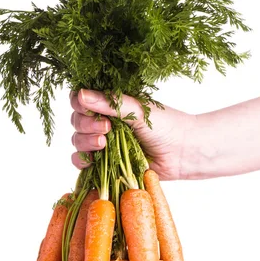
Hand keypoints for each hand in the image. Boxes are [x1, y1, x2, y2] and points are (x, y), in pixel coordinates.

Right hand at [70, 89, 195, 180]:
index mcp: (111, 104)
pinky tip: (92, 161)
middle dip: (86, 124)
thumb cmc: (165, 126)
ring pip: (78, 141)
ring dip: (85, 142)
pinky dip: (82, 162)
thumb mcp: (137, 109)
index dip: (79, 104)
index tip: (88, 107)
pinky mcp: (106, 164)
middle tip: (107, 128)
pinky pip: (83, 163)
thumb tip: (81, 95)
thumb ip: (109, 103)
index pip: (81, 99)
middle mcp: (104, 122)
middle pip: (77, 121)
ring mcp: (104, 144)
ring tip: (104, 143)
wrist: (182, 153)